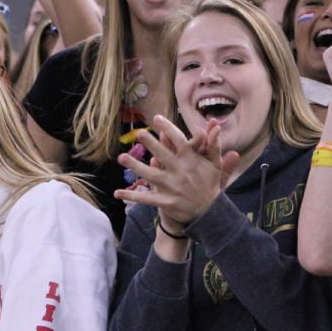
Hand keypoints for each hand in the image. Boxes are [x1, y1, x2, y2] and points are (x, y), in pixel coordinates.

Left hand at [114, 116, 238, 223]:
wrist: (210, 212)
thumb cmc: (209, 183)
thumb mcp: (215, 164)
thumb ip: (213, 144)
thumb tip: (214, 125)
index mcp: (191, 161)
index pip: (179, 141)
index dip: (168, 129)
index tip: (156, 118)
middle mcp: (180, 172)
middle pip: (163, 155)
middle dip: (151, 144)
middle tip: (139, 133)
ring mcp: (172, 188)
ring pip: (151, 175)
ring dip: (136, 167)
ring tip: (122, 157)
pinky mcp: (166, 201)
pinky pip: (146, 198)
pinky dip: (132, 196)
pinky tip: (117, 193)